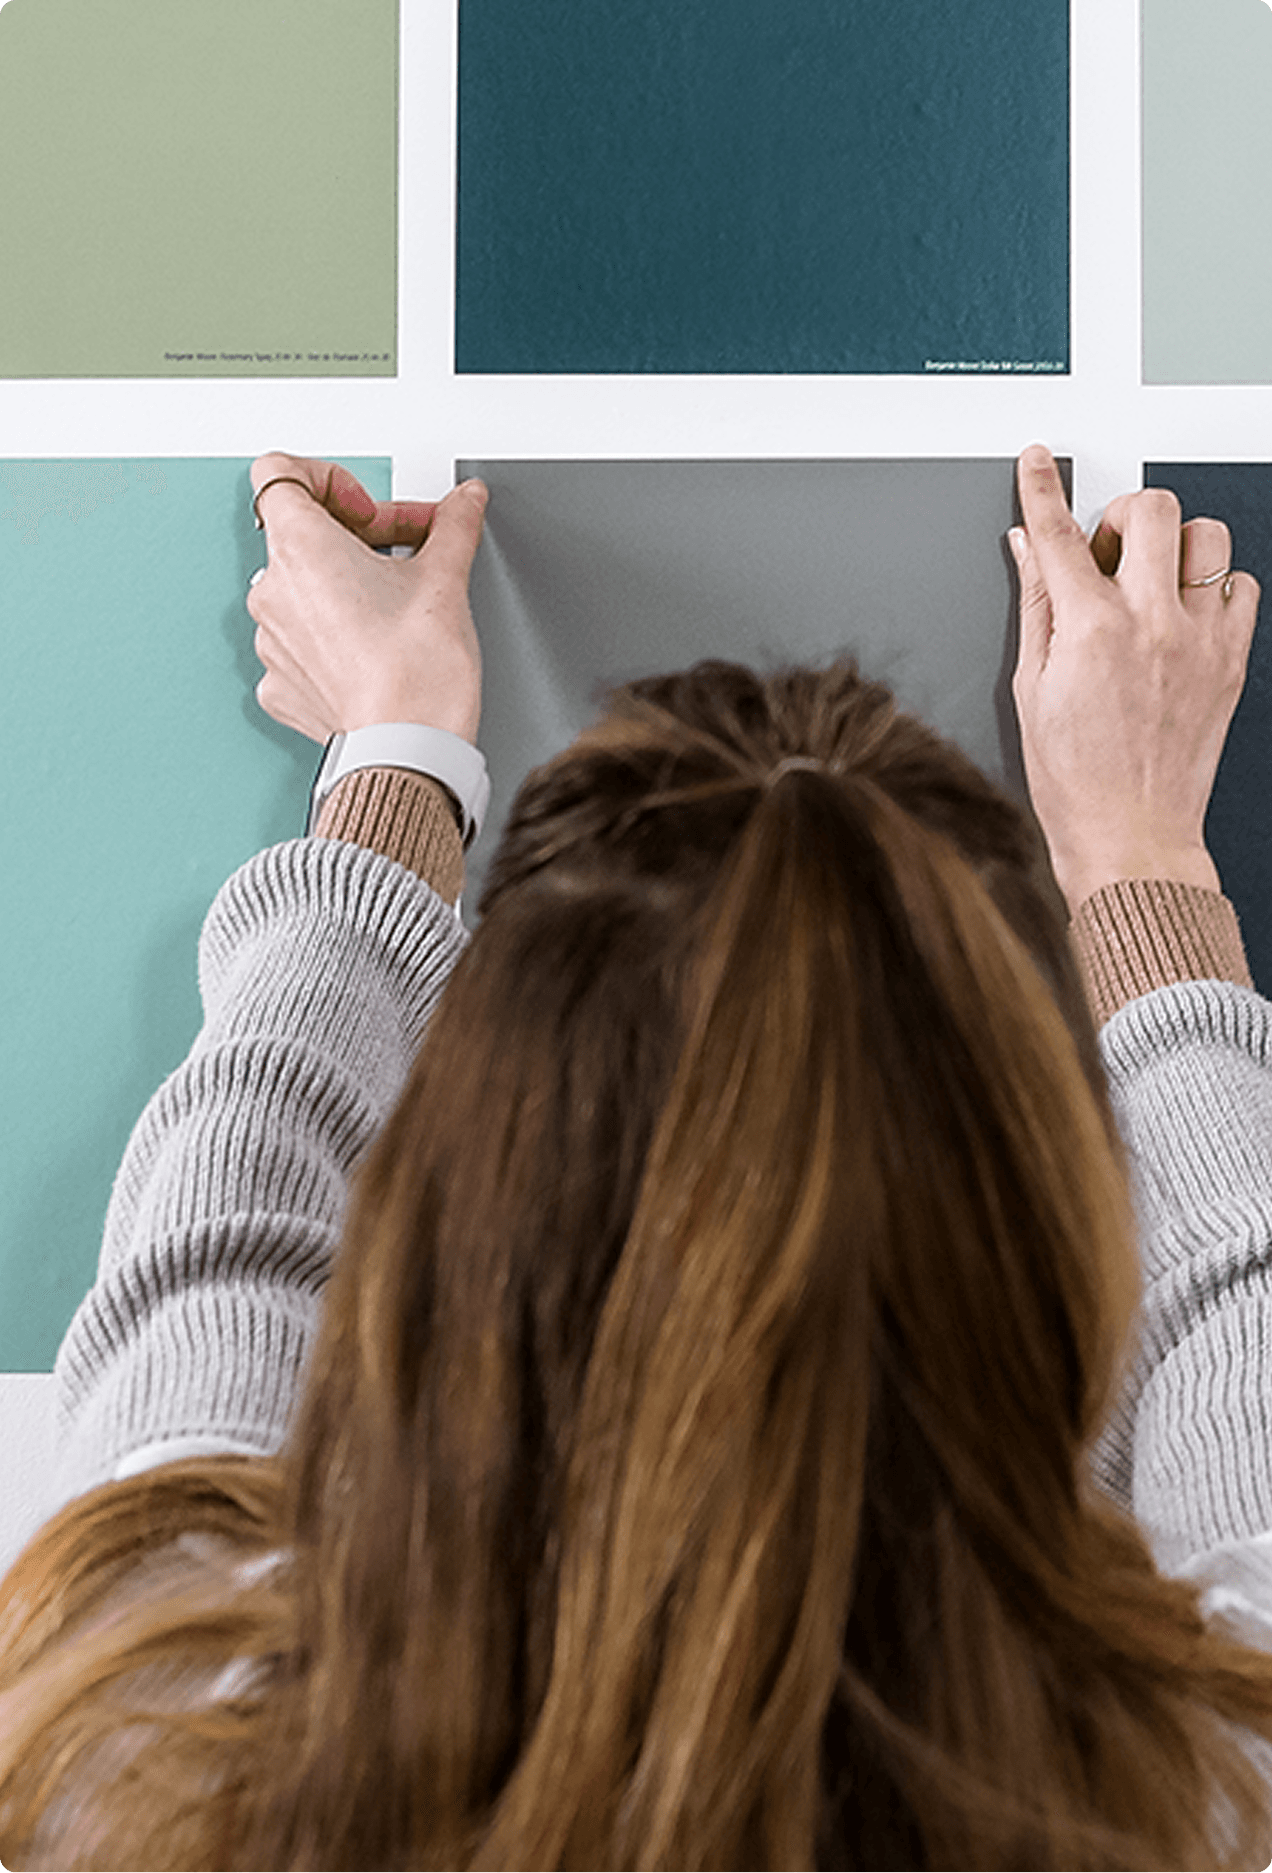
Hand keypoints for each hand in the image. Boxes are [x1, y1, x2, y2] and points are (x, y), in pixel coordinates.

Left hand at [247, 452, 488, 744]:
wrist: (410, 748)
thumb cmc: (417, 672)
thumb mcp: (446, 578)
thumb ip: (452, 525)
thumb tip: (464, 503)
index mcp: (300, 548)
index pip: (278, 472)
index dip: (329, 480)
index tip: (368, 510)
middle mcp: (272, 591)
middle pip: (299, 536)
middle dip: (353, 537)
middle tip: (406, 553)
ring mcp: (270, 642)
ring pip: (299, 591)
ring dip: (341, 588)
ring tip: (392, 608)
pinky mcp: (280, 685)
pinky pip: (299, 644)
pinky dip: (331, 639)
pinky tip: (372, 648)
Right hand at [1009, 444, 1258, 916]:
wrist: (1131, 837)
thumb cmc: (1076, 782)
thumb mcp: (1031, 689)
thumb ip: (1036, 607)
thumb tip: (1028, 551)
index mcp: (1090, 632)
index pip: (1061, 534)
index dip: (1042, 489)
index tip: (1038, 462)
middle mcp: (1152, 626)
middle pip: (1151, 509)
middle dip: (1124, 513)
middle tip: (1109, 549)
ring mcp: (1199, 641)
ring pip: (1208, 537)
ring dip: (1176, 545)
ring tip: (1152, 581)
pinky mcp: (1231, 662)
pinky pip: (1242, 588)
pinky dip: (1215, 588)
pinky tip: (1185, 614)